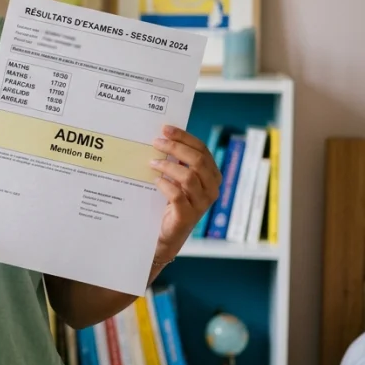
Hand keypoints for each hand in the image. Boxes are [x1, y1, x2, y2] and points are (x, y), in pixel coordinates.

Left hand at [149, 124, 221, 262]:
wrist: (166, 235)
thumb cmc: (170, 202)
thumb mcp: (177, 179)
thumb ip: (177, 162)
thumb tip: (162, 137)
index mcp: (211, 176)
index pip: (202, 150)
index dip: (184, 137)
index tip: (165, 129)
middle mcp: (211, 189)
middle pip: (198, 160)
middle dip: (176, 148)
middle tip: (156, 142)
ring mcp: (201, 204)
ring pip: (189, 177)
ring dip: (168, 166)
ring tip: (152, 162)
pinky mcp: (187, 216)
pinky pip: (177, 195)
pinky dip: (165, 185)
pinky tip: (155, 181)